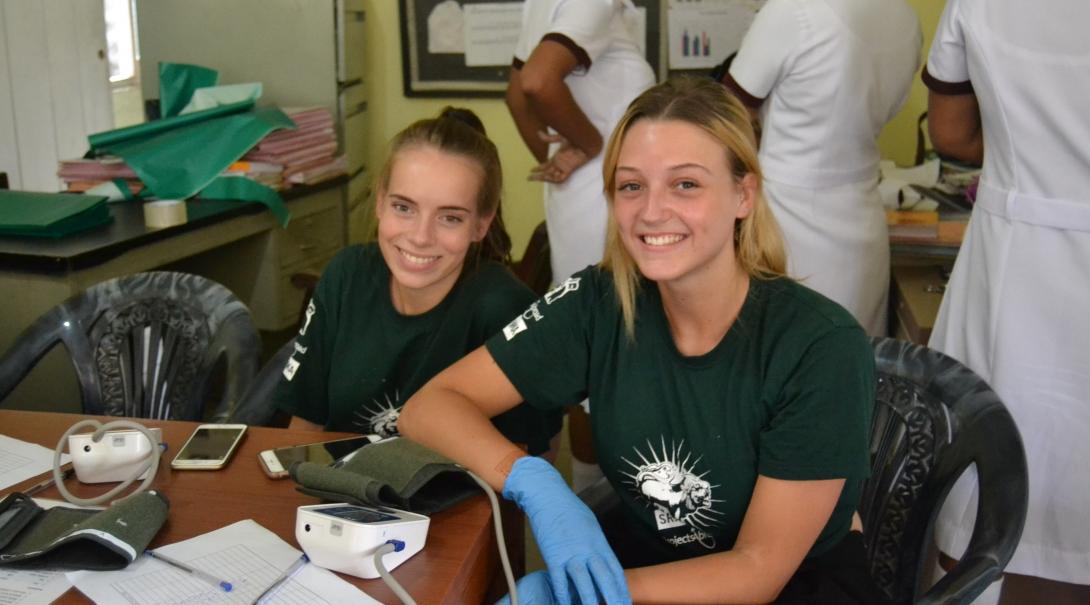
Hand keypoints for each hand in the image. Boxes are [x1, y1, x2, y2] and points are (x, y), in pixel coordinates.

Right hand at [503, 457, 628, 604]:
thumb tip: (602, 562)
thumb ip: (596, 546)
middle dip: (613, 599)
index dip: (621, 589)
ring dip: (590, 601)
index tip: (626, 602)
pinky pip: (559, 580)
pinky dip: (563, 595)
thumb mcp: (590, 526)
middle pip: (605, 579)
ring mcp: (571, 553)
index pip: (615, 570)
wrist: (547, 495)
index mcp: (599, 542)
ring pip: (584, 582)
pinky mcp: (553, 556)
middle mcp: (588, 550)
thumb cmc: (568, 509)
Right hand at [529, 132, 590, 183]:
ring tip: (536, 178)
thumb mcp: (560, 137)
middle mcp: (560, 164)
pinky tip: (547, 179)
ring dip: (544, 178)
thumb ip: (549, 138)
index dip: (538, 168)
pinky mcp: (570, 169)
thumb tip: (538, 133)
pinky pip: (561, 178)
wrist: (587, 141)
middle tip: (528, 178)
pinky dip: (554, 180)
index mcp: (558, 157)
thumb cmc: (576, 138)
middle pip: (547, 173)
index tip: (531, 170)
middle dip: (538, 176)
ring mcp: (565, 167)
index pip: (546, 165)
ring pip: (553, 177)